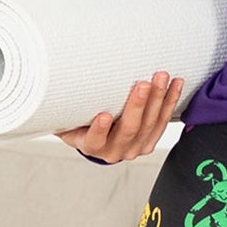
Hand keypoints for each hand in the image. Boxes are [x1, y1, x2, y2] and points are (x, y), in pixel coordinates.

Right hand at [56, 67, 183, 162]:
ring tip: (162, 78)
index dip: (99, 129)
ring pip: (149, 125)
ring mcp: (134, 149)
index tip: (103, 115)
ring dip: (158, 100)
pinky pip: (162, 122)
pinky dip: (169, 102)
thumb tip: (50, 75)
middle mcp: (113, 151)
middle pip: (128, 130)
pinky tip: (176, 84)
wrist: (95, 139)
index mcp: (91, 146)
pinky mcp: (148, 143)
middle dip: (138, 106)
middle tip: (143, 84)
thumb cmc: (79, 122)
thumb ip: (68, 105)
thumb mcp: (69, 117)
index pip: (94, 140)